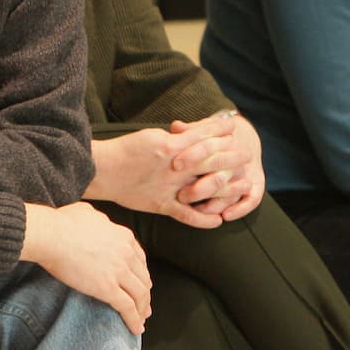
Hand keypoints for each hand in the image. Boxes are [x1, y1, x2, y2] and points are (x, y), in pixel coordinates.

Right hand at [21, 202, 151, 334]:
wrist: (52, 235)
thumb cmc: (62, 223)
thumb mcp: (88, 212)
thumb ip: (99, 219)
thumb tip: (98, 222)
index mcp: (124, 237)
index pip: (140, 259)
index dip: (142, 274)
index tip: (141, 282)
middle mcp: (127, 254)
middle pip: (143, 278)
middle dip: (145, 293)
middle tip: (145, 305)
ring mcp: (119, 271)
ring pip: (140, 295)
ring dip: (142, 309)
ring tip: (141, 319)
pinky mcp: (108, 288)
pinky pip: (127, 307)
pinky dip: (134, 320)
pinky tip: (136, 328)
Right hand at [86, 115, 251, 228]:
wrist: (102, 170)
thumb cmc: (126, 150)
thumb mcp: (153, 136)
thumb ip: (176, 137)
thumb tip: (195, 132)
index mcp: (172, 146)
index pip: (205, 137)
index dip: (222, 133)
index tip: (235, 129)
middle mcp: (174, 166)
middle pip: (212, 161)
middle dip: (232, 157)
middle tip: (247, 155)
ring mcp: (170, 187)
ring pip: (206, 187)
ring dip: (228, 187)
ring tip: (244, 185)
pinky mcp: (162, 205)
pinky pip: (187, 215)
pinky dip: (204, 219)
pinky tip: (218, 220)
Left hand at [171, 112, 264, 221]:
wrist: (245, 135)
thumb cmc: (217, 138)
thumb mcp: (204, 130)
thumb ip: (190, 131)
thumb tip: (176, 127)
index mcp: (225, 143)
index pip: (210, 147)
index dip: (193, 155)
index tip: (176, 164)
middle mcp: (237, 160)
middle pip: (220, 174)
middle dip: (200, 188)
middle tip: (182, 195)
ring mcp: (246, 174)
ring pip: (233, 191)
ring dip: (216, 204)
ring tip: (199, 210)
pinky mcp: (256, 187)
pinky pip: (251, 200)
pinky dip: (240, 209)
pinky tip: (226, 216)